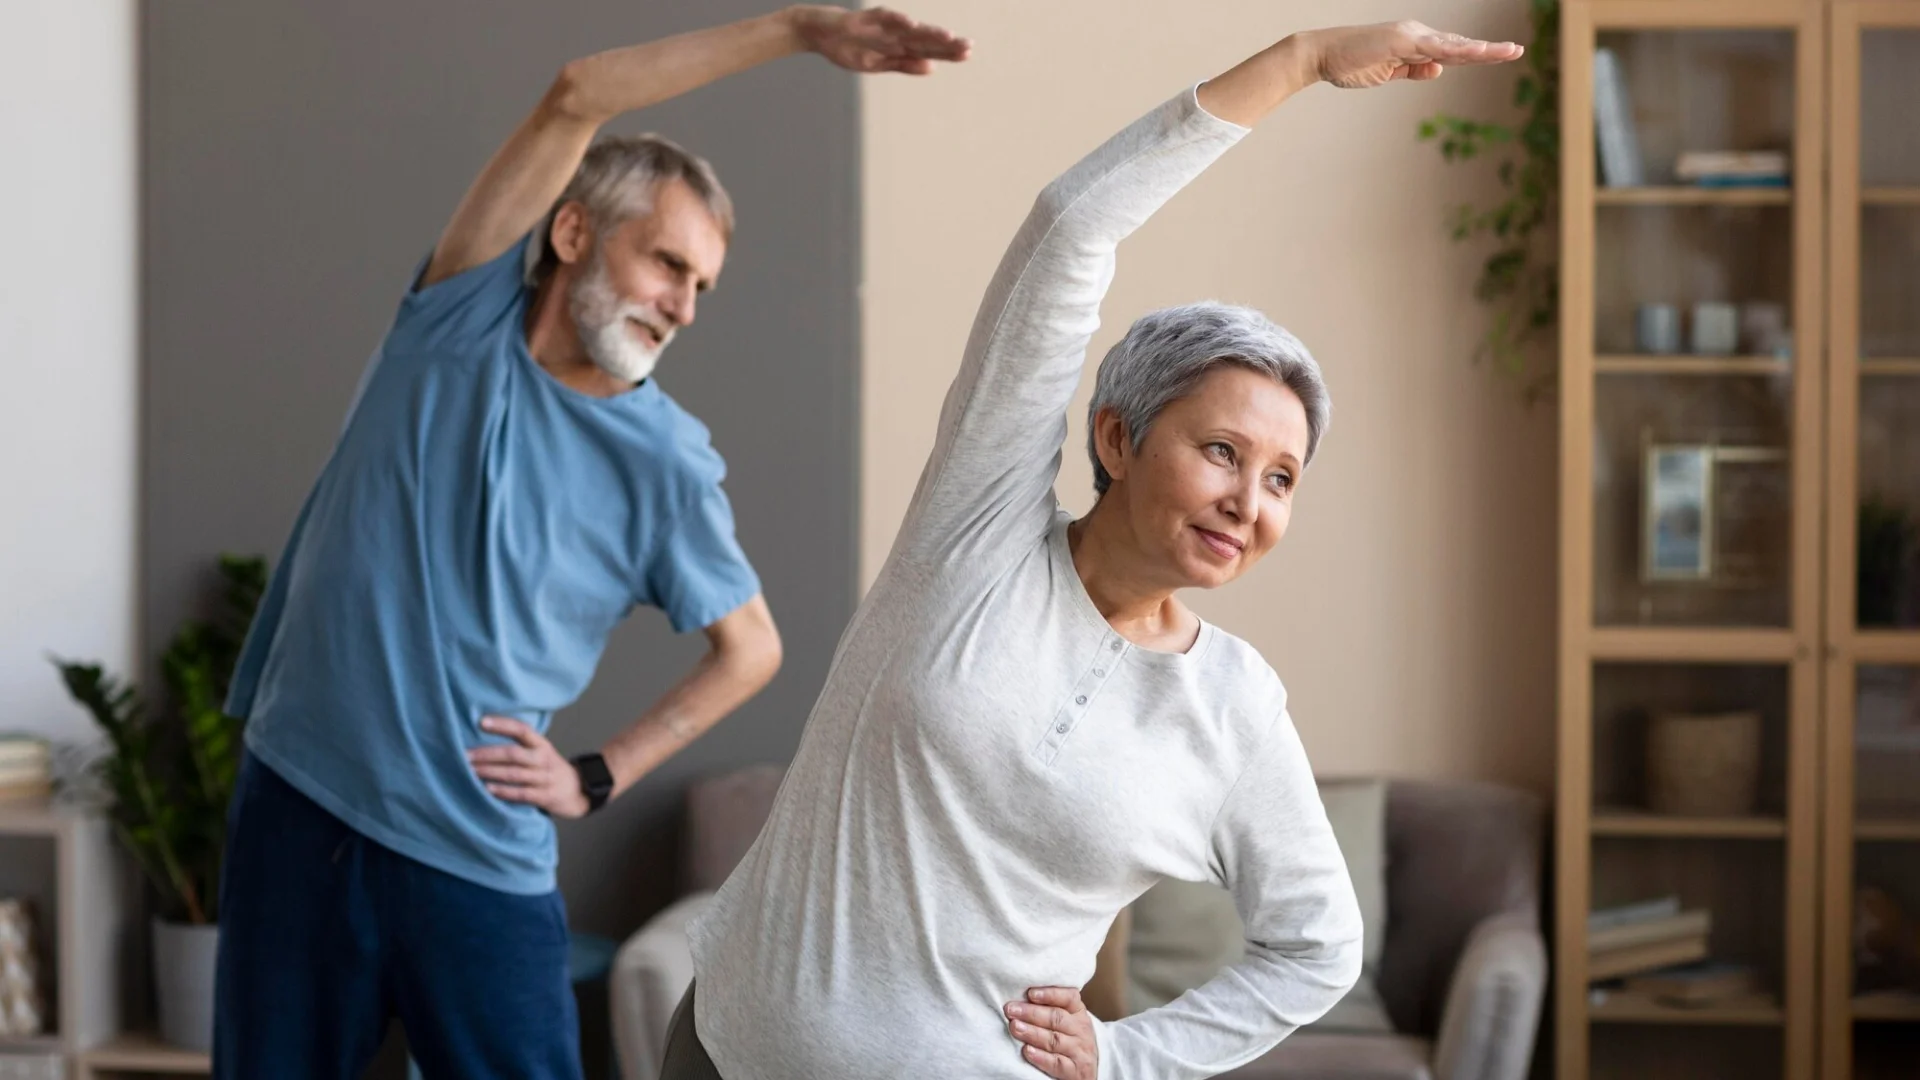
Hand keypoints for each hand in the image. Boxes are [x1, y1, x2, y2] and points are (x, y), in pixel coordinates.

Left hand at [468, 716, 590, 818]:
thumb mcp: (542, 753)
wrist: (581, 792)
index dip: (502, 725)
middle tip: (464, 755)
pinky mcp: (545, 796)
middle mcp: (544, 759)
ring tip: (470, 771)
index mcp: (542, 745)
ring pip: (514, 774)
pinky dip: (503, 791)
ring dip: (490, 772)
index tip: (481, 721)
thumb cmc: (552, 771)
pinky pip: (521, 793)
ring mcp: (545, 778)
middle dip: (486, 754)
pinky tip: (487, 789)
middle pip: (513, 754)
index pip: (522, 730)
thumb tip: (485, 741)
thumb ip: (521, 748)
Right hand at [789, 5, 970, 74]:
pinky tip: (913, 24)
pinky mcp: (865, 18)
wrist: (818, 33)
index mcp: (897, 46)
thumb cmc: (848, 47)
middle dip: (945, 44)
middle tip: (969, 47)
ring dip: (928, 33)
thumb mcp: (876, 65)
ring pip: (909, 29)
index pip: (927, 50)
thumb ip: (903, 65)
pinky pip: (883, 18)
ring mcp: (881, 25)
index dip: (947, 52)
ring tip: (948, 37)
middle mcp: (894, 33)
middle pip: (924, 40)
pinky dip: (897, 20)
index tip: (968, 55)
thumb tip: (932, 69)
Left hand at [1005, 986, 1096, 1078]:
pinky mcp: (1074, 1071)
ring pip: (1054, 1040)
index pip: (1068, 998)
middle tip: (1010, 1010)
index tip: (1030, 993)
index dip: (1050, 994)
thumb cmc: (1070, 1039)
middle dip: (1031, 1013)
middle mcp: (1081, 1030)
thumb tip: (1019, 999)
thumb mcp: (1067, 1020)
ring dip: (1032, 1033)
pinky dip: (1041, 1057)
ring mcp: (1079, 1051)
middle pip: (1056, 1018)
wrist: (1086, 1070)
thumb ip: (1049, 1008)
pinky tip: (1027, 1051)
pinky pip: (1056, 1063)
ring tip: (1014, 1027)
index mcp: (1078, 1012)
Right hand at [1299, 21, 1522, 88]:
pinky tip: (1477, 52)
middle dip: (1488, 50)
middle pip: (1459, 46)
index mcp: (1414, 44)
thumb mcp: (1387, 73)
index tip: (1499, 56)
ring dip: (1482, 50)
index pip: (1451, 52)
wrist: (1322, 55)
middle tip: (1517, 51)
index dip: (1475, 54)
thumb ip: (1413, 71)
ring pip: (1453, 45)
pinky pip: (1435, 47)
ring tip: (1508, 51)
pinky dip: (1458, 50)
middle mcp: (1417, 36)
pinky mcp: (1402, 40)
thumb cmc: (1349, 64)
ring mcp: (1410, 36)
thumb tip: (1439, 70)